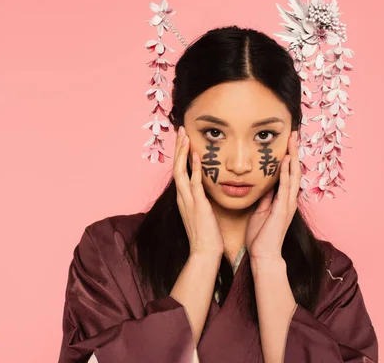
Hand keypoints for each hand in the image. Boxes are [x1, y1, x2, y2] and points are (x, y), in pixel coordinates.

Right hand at [173, 126, 223, 257]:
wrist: (205, 253)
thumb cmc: (206, 235)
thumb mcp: (202, 213)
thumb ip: (201, 200)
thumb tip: (206, 190)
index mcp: (184, 198)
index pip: (179, 171)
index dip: (180, 154)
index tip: (183, 139)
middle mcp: (182, 197)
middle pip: (176, 166)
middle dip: (178, 147)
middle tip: (180, 129)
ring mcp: (188, 200)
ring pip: (181, 171)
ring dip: (182, 152)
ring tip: (184, 135)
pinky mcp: (197, 205)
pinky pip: (195, 183)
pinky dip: (195, 168)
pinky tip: (197, 155)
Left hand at [245, 131, 301, 259]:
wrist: (263, 255)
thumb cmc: (261, 236)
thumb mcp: (261, 211)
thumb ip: (266, 199)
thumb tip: (266, 186)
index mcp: (283, 200)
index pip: (288, 174)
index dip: (289, 158)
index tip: (287, 142)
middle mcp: (289, 200)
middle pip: (295, 171)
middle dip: (294, 152)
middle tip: (294, 134)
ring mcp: (288, 204)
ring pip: (293, 175)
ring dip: (293, 157)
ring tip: (293, 140)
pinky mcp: (283, 210)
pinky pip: (285, 188)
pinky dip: (286, 173)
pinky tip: (286, 161)